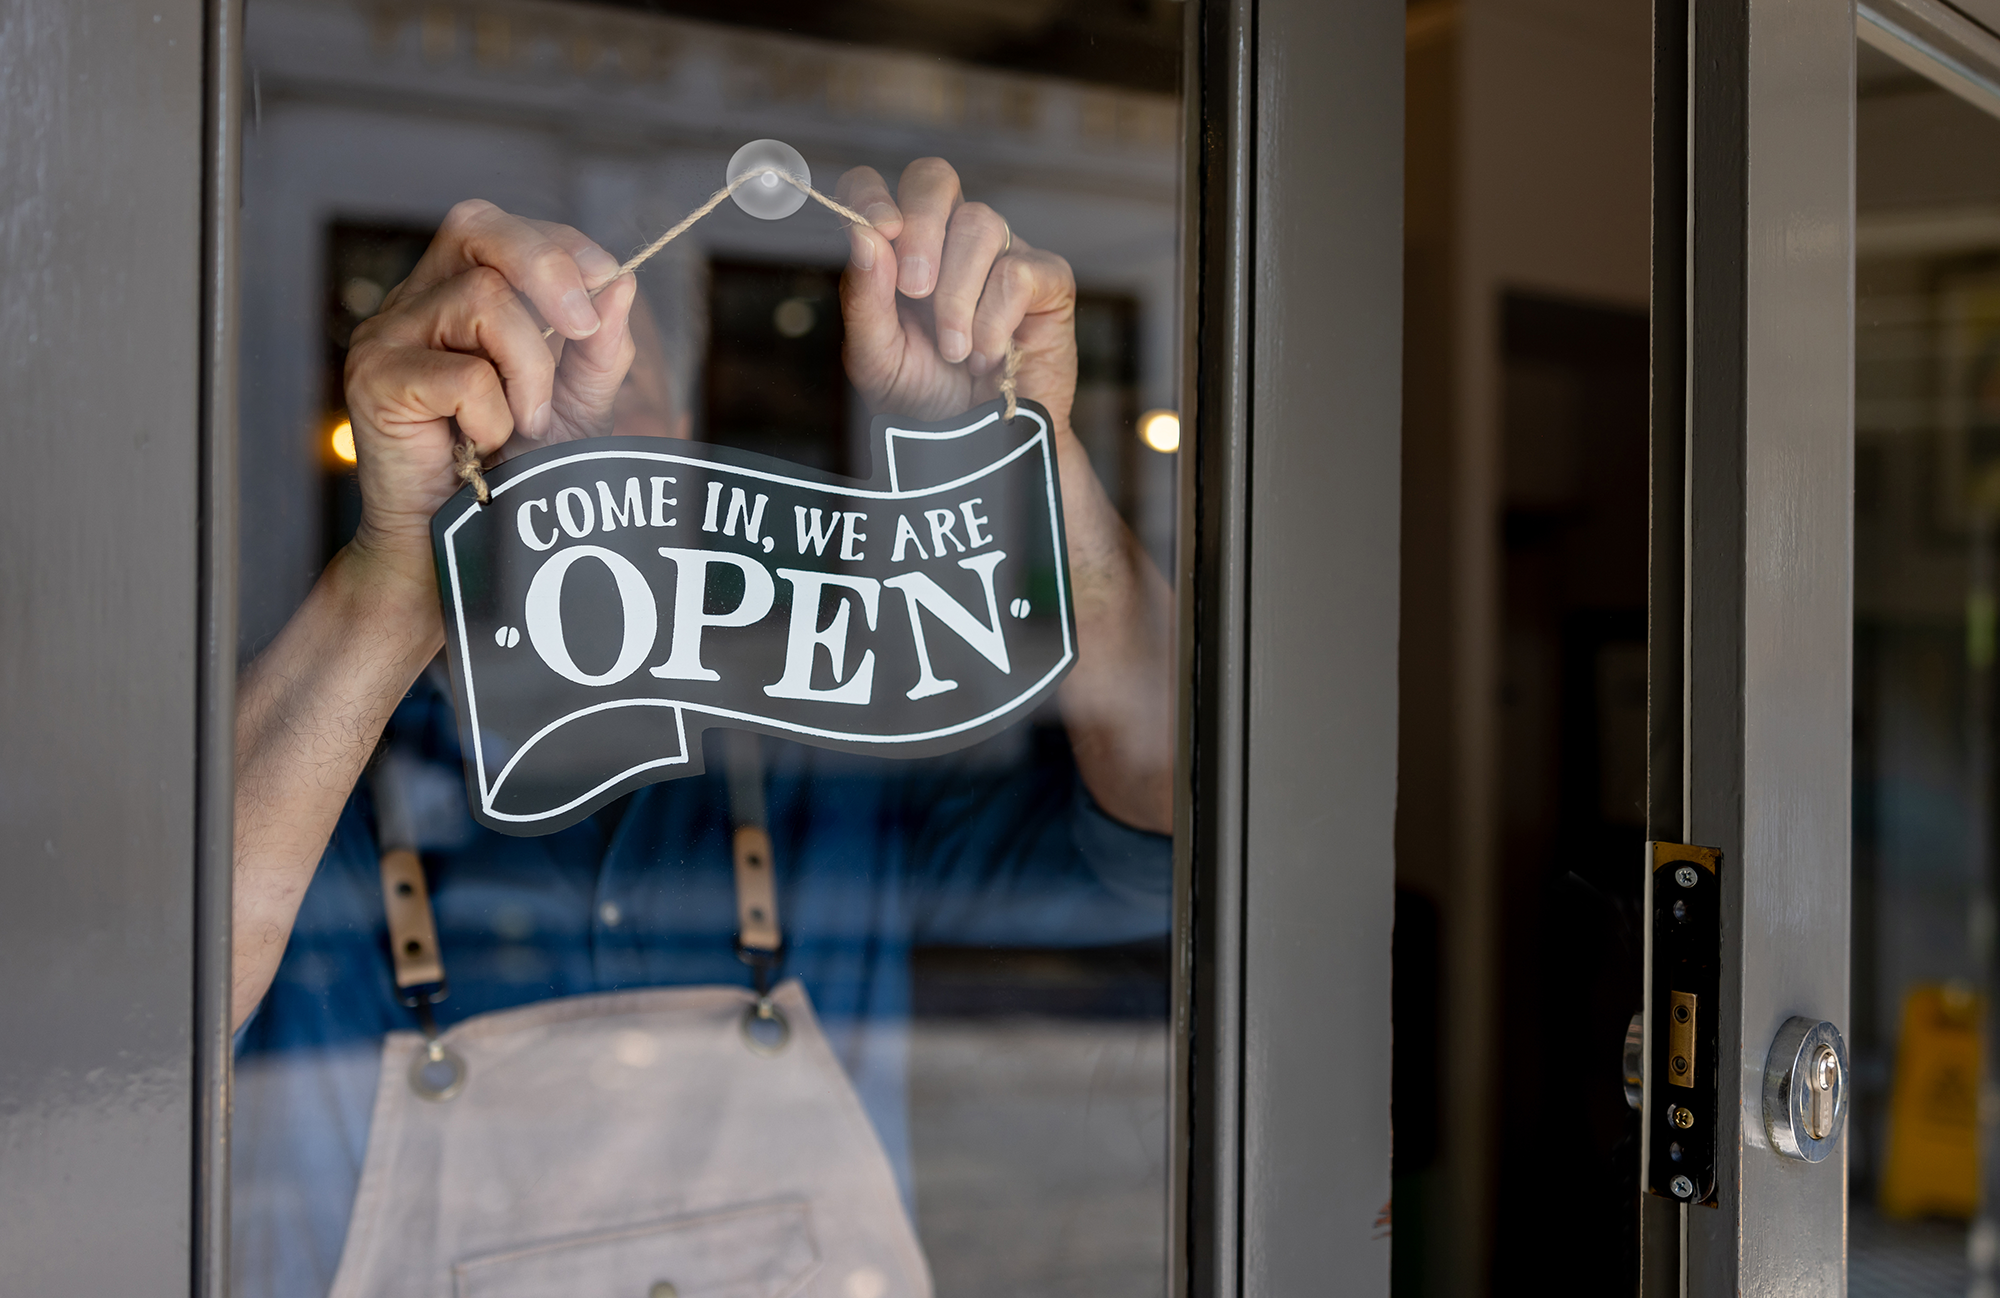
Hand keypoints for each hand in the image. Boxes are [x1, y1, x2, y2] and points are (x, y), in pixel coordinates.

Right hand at [341, 200, 638, 584]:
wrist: (454, 552)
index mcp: (452, 291)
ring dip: (530, 369)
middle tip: (584, 330)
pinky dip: (493, 415)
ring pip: (482, 300)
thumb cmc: (509, 475)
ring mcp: (385, 337)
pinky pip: (462, 373)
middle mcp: (412, 302)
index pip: (497, 228)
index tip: (607, 283)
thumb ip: (599, 349)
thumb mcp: (573, 405)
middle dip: (549, 269)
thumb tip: (621, 284)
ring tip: (524, 424)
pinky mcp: (374, 381)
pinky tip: (480, 448)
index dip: (559, 244)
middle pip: (476, 228)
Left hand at [836, 159, 1077, 431]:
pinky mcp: (1047, 280)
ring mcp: (1002, 253)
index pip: (877, 187)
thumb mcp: (877, 358)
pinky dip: (994, 320)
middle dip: (920, 230)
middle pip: (934, 179)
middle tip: (915, 293)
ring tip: (954, 352)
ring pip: (979, 224)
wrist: (980, 450)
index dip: (872, 195)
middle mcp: (949, 239)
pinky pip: (1018, 271)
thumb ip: (864, 300)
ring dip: (958, 297)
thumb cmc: (927, 399)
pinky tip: (988, 355)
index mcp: (899, 249)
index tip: (878, 233)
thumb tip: (864, 237)